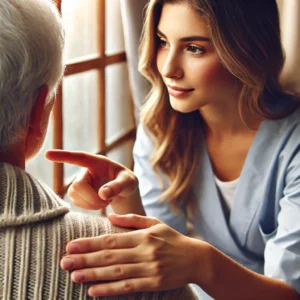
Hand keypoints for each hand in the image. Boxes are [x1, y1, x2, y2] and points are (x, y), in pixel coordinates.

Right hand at [45, 150, 138, 209]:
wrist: (125, 190)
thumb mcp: (128, 182)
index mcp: (97, 162)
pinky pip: (76, 202)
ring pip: (74, 195)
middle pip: (77, 186)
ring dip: (91, 203)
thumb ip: (118, 186)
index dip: (63, 156)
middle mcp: (86, 170)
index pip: (78, 157)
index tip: (47, 154)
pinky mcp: (78, 193)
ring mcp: (80, 182)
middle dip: (92, 198)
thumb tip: (102, 194)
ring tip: (106, 201)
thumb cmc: (127, 181)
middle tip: (107, 201)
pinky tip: (100, 203)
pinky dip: (89, 207)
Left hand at [60, 214, 200, 296]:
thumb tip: (110, 218)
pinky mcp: (153, 283)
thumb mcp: (155, 223)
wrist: (196, 258)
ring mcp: (149, 268)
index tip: (72, 244)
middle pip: (109, 256)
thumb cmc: (172, 238)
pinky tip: (94, 291)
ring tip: (74, 275)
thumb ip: (132, 219)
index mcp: (142, 235)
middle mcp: (144, 251)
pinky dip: (110, 289)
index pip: (111, 239)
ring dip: (93, 274)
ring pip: (116, 272)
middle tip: (65, 261)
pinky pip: (128, 286)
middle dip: (85, 258)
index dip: (90, 243)